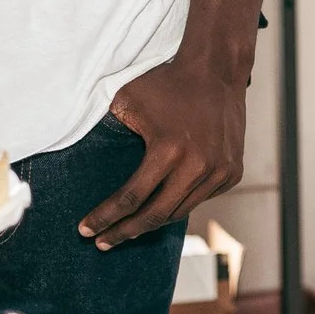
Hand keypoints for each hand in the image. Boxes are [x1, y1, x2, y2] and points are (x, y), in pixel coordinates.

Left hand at [81, 55, 246, 250]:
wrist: (217, 70)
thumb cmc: (167, 83)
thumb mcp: (127, 101)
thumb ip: (107, 133)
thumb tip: (82, 161)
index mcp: (168, 150)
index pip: (130, 198)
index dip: (105, 218)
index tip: (85, 230)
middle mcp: (197, 166)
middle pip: (155, 216)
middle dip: (124, 233)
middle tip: (103, 243)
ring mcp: (219, 171)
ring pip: (180, 211)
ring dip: (152, 222)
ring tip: (130, 227)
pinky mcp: (232, 172)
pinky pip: (201, 198)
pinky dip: (180, 203)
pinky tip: (163, 204)